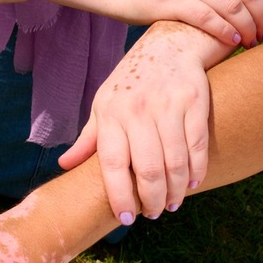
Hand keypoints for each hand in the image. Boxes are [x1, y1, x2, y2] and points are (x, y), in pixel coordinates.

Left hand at [60, 22, 210, 223]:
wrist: (170, 43)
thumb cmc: (131, 82)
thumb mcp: (103, 105)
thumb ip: (88, 138)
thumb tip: (65, 165)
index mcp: (111, 114)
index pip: (111, 164)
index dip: (118, 195)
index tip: (124, 218)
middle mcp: (137, 110)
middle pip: (147, 169)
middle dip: (151, 200)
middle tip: (153, 213)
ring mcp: (167, 105)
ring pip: (175, 162)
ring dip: (175, 191)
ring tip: (172, 204)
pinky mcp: (195, 100)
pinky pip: (197, 146)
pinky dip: (196, 171)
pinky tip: (190, 184)